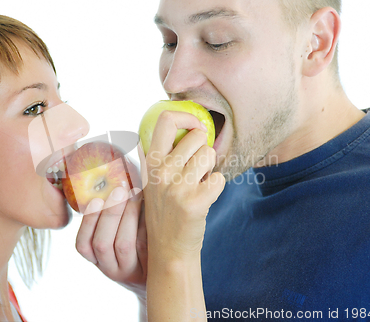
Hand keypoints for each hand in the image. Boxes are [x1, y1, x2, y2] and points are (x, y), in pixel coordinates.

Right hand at [75, 187, 147, 297]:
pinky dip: (146, 223)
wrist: (164, 270)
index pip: (83, 244)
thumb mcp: (118, 236)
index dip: (88, 222)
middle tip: (119, 190)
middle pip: (102, 243)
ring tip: (136, 193)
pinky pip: (146, 244)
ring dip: (128, 215)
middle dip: (109, 214)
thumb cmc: (137, 243)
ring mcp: (132, 270)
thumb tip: (114, 179)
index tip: (96, 199)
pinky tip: (152, 206)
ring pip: (123, 244)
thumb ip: (113, 215)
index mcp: (98, 260)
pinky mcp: (151, 267)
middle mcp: (112, 268)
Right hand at [143, 110, 224, 260]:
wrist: (169, 251)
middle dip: (204, 149)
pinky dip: (216, 186)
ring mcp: (177, 186)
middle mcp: (161, 171)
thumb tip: (159, 129)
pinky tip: (205, 197)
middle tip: (197, 169)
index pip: (166, 119)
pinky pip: (219, 178)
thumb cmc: (165, 214)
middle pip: (197, 136)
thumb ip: (153, 157)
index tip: (195, 128)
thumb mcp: (150, 183)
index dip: (187, 117)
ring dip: (210, 168)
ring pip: (210, 154)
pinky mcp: (195, 201)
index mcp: (151, 162)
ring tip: (198, 184)